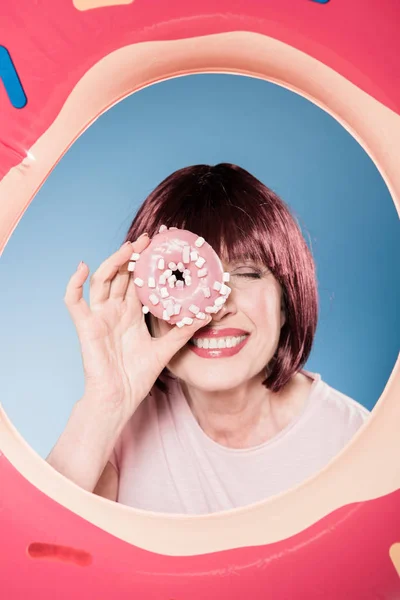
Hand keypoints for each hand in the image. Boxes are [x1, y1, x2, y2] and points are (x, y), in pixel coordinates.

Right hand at [64, 233, 210, 418]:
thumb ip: (184, 331)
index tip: (161, 245)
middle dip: (133, 256)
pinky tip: (83, 267)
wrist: (119, 399)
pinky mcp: (86, 326)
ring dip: (113, 261)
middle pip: (121, 275)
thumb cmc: (138, 377)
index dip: (146, 263)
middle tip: (149, 239)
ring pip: (102, 281)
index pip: (138, 281)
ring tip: (130, 248)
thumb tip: (208, 314)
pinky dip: (74, 283)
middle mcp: (115, 311)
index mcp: (131, 314)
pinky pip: (74, 301)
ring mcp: (99, 316)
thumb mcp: (166, 349)